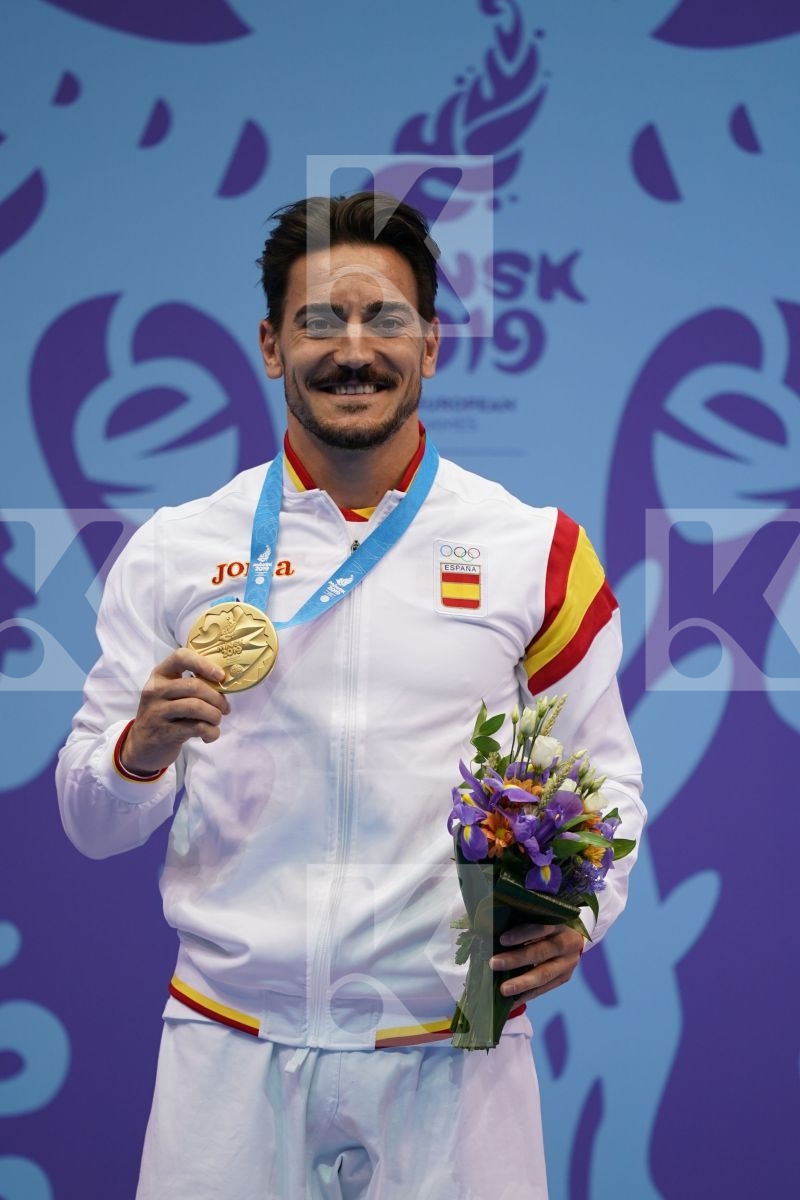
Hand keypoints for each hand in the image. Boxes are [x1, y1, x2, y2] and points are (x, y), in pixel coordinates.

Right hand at [121, 648, 230, 773]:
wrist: (142, 745)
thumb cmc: (165, 714)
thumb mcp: (171, 694)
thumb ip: (191, 685)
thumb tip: (224, 683)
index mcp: (160, 674)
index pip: (181, 657)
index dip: (204, 664)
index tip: (220, 676)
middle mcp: (155, 690)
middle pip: (194, 686)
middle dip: (217, 698)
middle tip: (225, 708)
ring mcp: (157, 712)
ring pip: (196, 707)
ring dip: (215, 715)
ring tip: (216, 721)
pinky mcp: (164, 733)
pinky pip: (196, 728)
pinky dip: (211, 732)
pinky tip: (210, 735)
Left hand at [489, 923, 584, 1002]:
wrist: (573, 938)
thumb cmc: (546, 925)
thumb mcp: (540, 919)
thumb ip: (522, 923)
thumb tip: (493, 932)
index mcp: (559, 924)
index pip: (541, 928)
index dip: (522, 934)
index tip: (502, 940)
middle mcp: (567, 943)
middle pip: (540, 952)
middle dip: (516, 959)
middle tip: (494, 964)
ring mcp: (568, 963)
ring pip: (544, 974)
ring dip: (522, 983)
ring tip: (503, 989)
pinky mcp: (564, 978)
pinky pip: (544, 989)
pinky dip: (526, 995)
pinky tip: (512, 1001)